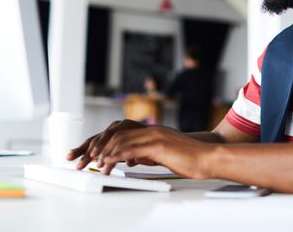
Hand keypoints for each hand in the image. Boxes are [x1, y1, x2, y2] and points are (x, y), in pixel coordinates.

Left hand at [67, 119, 146, 169]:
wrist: (164, 138)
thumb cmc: (144, 145)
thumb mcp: (125, 152)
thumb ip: (115, 155)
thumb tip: (105, 162)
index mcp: (110, 132)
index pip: (92, 141)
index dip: (80, 150)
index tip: (68, 157)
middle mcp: (115, 127)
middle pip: (96, 140)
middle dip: (86, 154)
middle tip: (78, 165)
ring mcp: (124, 126)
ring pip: (107, 139)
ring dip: (100, 151)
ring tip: (94, 162)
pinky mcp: (134, 129)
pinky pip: (121, 141)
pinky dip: (115, 152)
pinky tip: (109, 160)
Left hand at [96, 125, 214, 178]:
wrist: (207, 157)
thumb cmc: (189, 158)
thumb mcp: (163, 154)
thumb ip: (146, 153)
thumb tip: (132, 159)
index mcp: (151, 131)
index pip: (121, 132)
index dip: (104, 141)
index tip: (91, 152)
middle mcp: (150, 130)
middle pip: (116, 133)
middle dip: (97, 145)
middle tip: (85, 157)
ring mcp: (153, 136)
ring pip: (121, 140)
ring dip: (104, 152)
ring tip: (94, 163)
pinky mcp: (157, 145)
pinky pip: (131, 149)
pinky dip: (116, 156)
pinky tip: (108, 162)